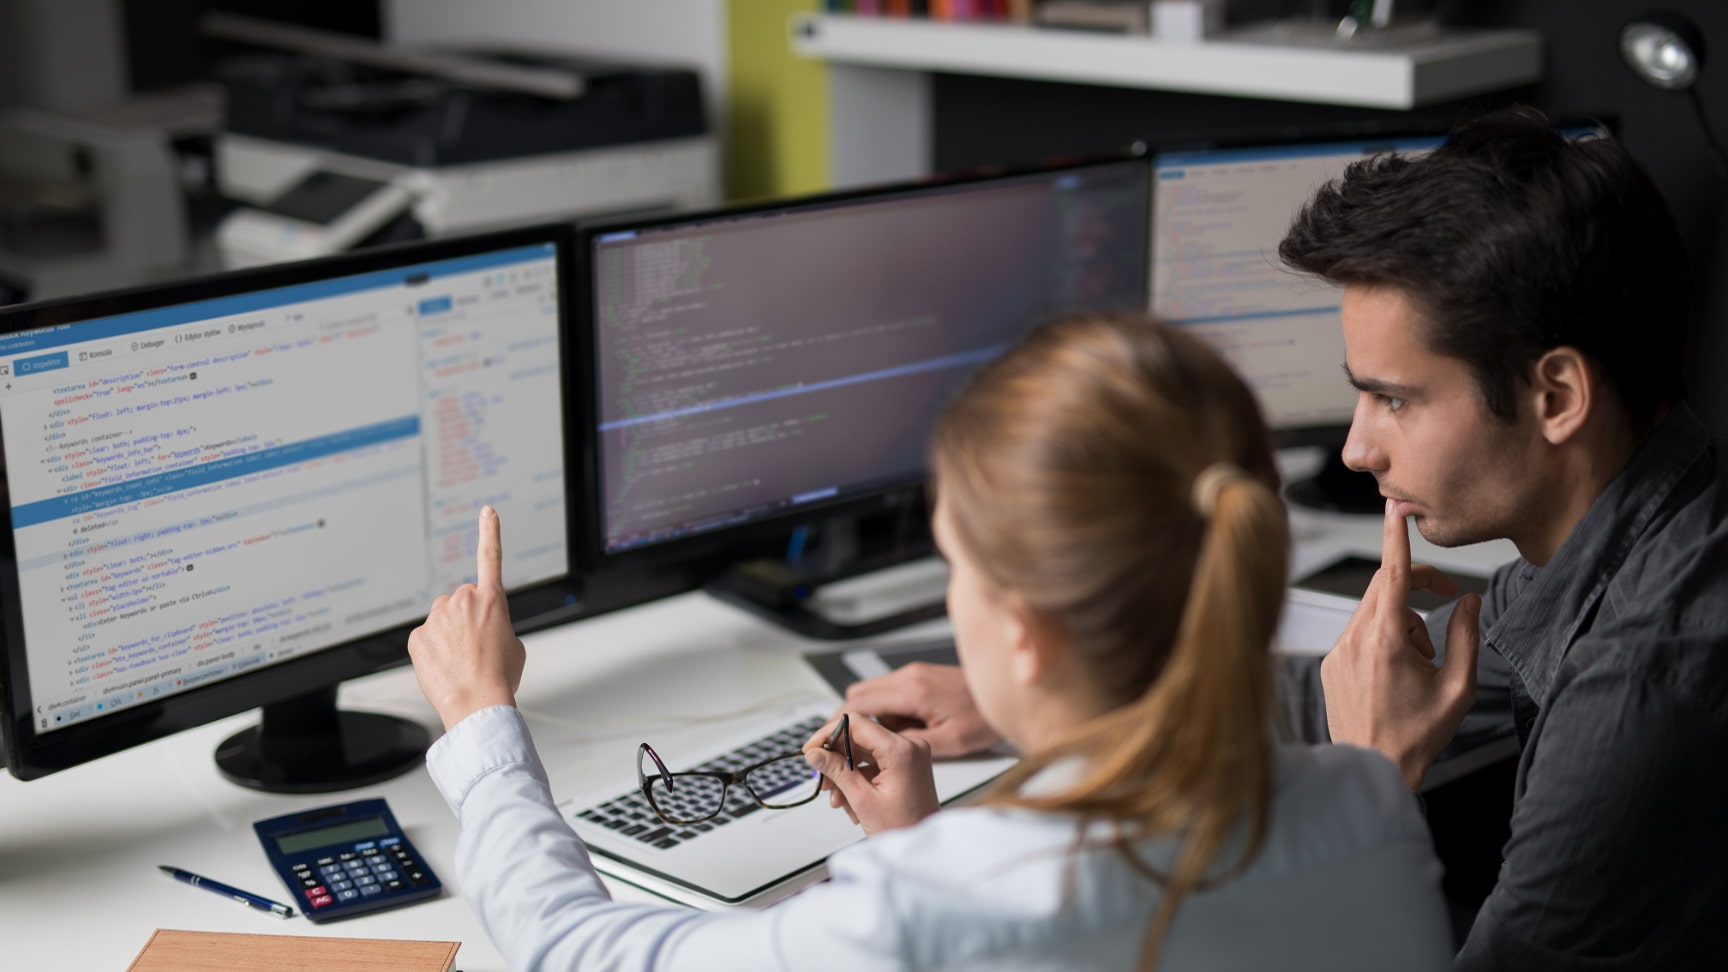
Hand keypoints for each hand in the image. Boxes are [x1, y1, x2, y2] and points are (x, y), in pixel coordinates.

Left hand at [408, 506, 525, 730]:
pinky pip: (425, 637)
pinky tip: (444, 666)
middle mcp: (463, 600)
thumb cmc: (499, 677)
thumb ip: (498, 625)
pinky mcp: (417, 635)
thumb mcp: (514, 646)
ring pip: (442, 619)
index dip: (490, 531)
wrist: (477, 702)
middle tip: (476, 647)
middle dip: (466, 618)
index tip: (487, 512)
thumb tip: (481, 631)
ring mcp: (437, 617)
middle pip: (462, 601)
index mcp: (492, 600)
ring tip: (461, 661)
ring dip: (449, 634)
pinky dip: (432, 650)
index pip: (491, 556)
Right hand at [803, 714, 938, 835]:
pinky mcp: (906, 765)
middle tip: (822, 780)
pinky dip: (858, 778)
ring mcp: (909, 755)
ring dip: (845, 773)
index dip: (828, 734)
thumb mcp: (863, 800)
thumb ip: (836, 771)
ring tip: (837, 799)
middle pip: (859, 738)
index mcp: (901, 750)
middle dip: (836, 760)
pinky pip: (873, 763)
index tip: (811, 750)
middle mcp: (909, 746)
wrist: (924, 848)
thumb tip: (814, 753)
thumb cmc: (904, 829)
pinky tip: (851, 800)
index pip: (856, 723)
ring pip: (863, 752)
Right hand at [841, 662, 1001, 757]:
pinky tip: (901, 731)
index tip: (826, 741)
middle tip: (848, 748)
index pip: (858, 704)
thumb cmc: (984, 719)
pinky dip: (885, 711)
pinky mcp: (920, 676)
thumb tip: (877, 748)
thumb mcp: (948, 742)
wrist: (1008, 694)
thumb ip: (907, 744)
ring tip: (884, 743)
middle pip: (858, 694)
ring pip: (871, 692)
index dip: (837, 724)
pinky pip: (889, 692)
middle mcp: (909, 676)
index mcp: (913, 691)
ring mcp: (914, 673)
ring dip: (869, 717)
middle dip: (849, 722)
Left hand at [1321, 498, 1480, 788]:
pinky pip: (1358, 632)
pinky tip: (1396, 672)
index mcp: (1385, 640)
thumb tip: (1469, 601)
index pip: (1390, 574)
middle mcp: (1354, 639)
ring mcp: (1337, 651)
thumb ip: (1466, 636)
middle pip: (1384, 587)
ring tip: (1420, 661)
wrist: (1374, 768)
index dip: (1395, 537)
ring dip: (1402, 621)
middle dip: (1416, 589)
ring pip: (1373, 611)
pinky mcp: (1330, 663)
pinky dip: (1381, 639)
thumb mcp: (1458, 687)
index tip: (1394, 509)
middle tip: (1446, 604)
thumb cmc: (1417, 735)